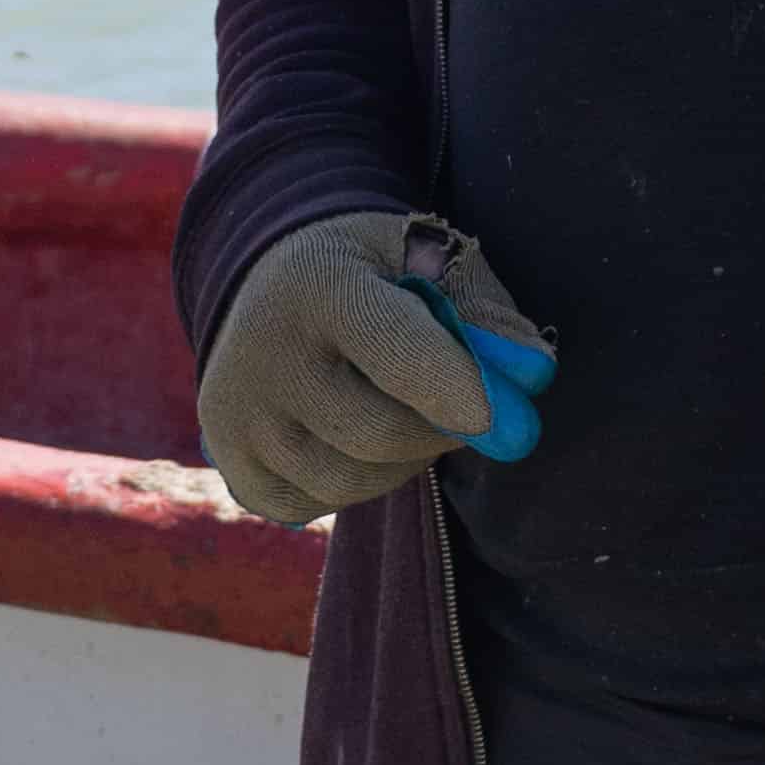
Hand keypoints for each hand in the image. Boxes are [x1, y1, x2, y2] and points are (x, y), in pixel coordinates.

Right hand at [196, 212, 553, 527]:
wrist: (272, 281)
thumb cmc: (375, 271)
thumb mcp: (430, 258)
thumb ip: (484, 310)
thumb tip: (534, 373)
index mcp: (319, 283)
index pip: (391, 347)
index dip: (453, 387)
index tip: (501, 421)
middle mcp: (263, 352)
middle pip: (376, 433)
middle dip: (440, 434)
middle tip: (466, 414)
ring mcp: (236, 414)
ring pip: (350, 482)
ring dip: (404, 463)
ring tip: (408, 416)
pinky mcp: (231, 463)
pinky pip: (314, 507)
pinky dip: (355, 486)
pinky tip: (357, 439)